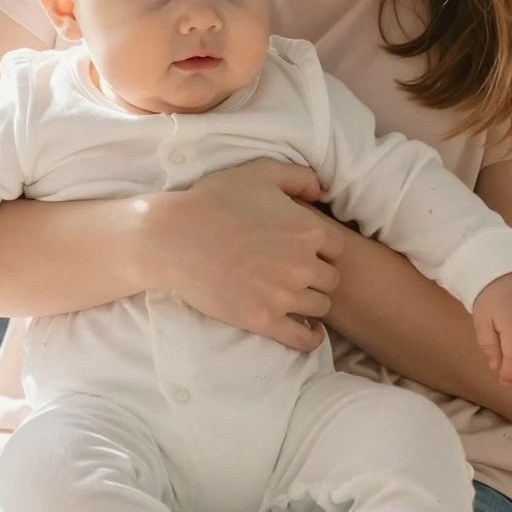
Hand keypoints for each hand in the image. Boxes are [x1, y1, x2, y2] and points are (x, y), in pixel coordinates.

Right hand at [155, 159, 344, 349]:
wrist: (174, 237)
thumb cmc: (214, 200)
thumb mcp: (259, 172)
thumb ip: (298, 176)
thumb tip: (319, 192)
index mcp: (308, 230)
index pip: (337, 248)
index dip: (322, 248)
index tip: (306, 250)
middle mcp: (303, 264)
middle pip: (331, 279)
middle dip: (318, 275)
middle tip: (297, 273)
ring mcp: (284, 295)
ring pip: (320, 307)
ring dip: (311, 302)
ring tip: (296, 297)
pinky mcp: (263, 320)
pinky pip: (303, 339)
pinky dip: (310, 337)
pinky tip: (307, 331)